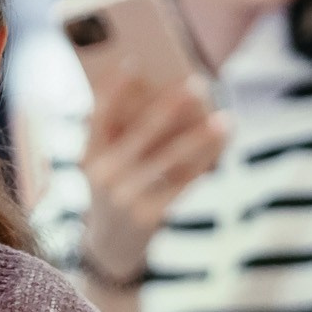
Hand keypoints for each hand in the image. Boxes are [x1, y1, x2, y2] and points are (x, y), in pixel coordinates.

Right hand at [77, 75, 225, 282]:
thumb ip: (121, 130)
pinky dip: (205, 161)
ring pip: (170, 158)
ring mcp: (126, 197)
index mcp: (88, 155)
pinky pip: (183, 181)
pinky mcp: (149, 215)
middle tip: (196, 84)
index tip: (133, 63)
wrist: (110, 248)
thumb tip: (159, 92)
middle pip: (141, 132)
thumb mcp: (105, 162)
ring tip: (223, 118)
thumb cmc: (114, 190)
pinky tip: (221, 144)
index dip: (113, 89)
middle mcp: (103, 175)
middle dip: (170, 106)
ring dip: (200, 136)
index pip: (98, 114)